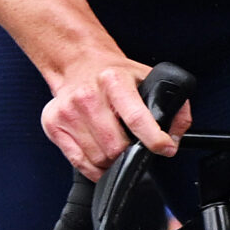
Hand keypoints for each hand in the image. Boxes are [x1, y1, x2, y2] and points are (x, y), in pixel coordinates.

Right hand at [41, 57, 190, 180]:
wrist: (78, 62)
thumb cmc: (113, 73)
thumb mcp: (147, 77)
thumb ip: (171, 104)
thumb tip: (177, 135)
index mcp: (114, 80)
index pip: (136, 118)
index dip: (154, 139)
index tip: (165, 148)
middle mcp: (88, 95)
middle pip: (115, 146)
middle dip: (131, 153)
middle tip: (135, 147)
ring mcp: (68, 111)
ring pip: (98, 158)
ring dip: (112, 161)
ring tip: (117, 148)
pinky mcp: (53, 124)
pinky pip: (79, 163)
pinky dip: (95, 167)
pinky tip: (101, 156)